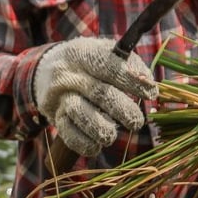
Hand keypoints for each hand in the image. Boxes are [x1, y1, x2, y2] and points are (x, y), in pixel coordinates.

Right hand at [34, 37, 156, 156]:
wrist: (46, 72)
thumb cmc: (88, 63)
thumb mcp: (105, 52)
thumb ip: (130, 64)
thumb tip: (149, 84)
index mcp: (81, 53)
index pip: (107, 66)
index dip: (131, 81)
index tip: (150, 93)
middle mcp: (67, 74)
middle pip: (98, 92)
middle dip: (123, 110)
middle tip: (136, 121)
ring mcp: (59, 97)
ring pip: (80, 113)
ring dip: (103, 128)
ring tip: (114, 134)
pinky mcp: (54, 117)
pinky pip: (68, 134)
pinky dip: (86, 143)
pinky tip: (98, 144)